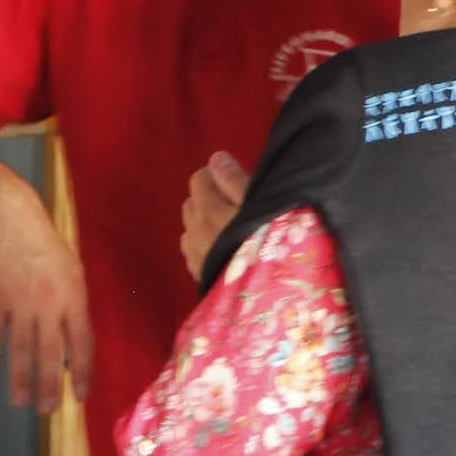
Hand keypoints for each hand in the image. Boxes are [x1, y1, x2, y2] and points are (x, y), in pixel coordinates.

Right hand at [0, 177, 92, 413]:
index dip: (82, 372)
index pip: (82, 343)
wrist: (5, 215)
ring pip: (21, 350)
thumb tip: (71, 346)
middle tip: (47, 410)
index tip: (80, 396)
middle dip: (50, 386)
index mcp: (73, 296)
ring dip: (20, 380)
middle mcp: (48, 303)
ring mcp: (19, 302)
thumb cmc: (41, 245)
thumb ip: (71, 306)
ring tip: (20, 402)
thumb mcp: (70, 270)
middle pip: (51, 354)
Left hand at [181, 152, 248, 283]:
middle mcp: (193, 230)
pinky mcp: (197, 275)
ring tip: (230, 231)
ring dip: (204, 224)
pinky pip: (193, 252)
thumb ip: (234, 181)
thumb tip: (215, 159)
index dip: (216, 176)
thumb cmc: (265, 245)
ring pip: (190, 229)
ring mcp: (193, 254)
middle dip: (208, 199)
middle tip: (236, 207)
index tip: (235, 182)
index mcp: (207, 209)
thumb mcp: (258, 206)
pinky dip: (203, 246)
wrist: (260, 296)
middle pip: (191, 203)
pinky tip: (224, 252)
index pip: (198, 179)